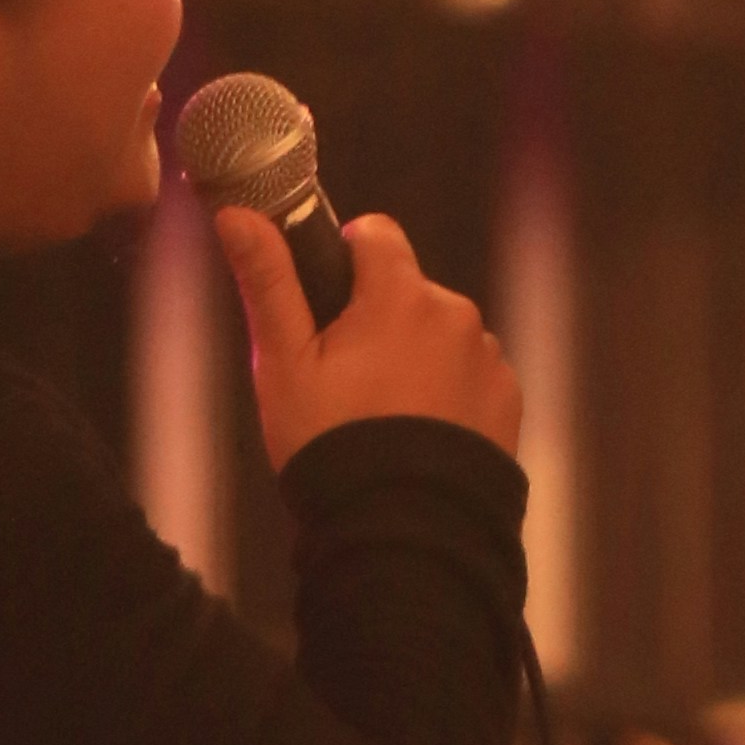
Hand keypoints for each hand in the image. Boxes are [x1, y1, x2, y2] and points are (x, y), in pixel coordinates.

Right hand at [215, 203, 524, 473]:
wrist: (402, 532)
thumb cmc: (331, 444)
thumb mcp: (284, 364)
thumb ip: (268, 282)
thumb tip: (236, 212)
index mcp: (399, 294)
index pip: (375, 234)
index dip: (346, 257)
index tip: (328, 303)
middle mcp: (455, 313)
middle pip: (408, 290)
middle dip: (379, 319)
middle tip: (347, 380)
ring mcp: (488, 357)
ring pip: (440, 334)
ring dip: (417, 357)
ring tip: (385, 417)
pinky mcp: (507, 399)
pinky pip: (471, 375)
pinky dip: (448, 392)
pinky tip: (420, 435)